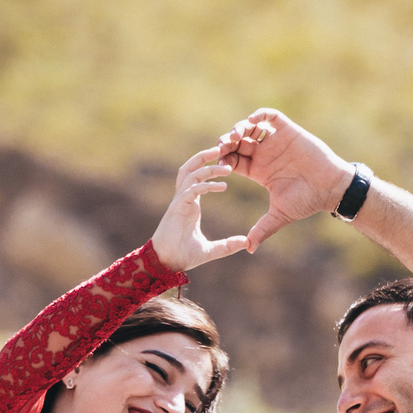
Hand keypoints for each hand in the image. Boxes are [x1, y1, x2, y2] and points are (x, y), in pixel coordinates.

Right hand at [150, 146, 251, 273]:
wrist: (166, 264)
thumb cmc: (183, 255)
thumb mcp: (211, 250)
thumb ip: (227, 245)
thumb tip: (246, 243)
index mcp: (191, 203)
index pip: (199, 178)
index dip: (211, 167)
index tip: (228, 163)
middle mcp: (184, 198)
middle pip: (191, 168)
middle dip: (205, 156)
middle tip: (224, 148)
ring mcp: (179, 201)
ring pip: (191, 174)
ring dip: (207, 167)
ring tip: (226, 165)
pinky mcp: (177, 208)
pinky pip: (191, 190)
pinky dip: (205, 185)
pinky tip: (222, 186)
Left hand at [216, 108, 352, 252]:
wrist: (330, 188)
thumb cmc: (307, 201)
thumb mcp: (280, 215)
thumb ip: (263, 229)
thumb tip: (248, 249)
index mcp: (259, 171)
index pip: (233, 160)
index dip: (223, 159)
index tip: (218, 165)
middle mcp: (265, 154)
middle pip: (238, 141)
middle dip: (227, 142)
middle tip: (221, 146)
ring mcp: (276, 141)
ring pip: (250, 127)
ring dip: (239, 127)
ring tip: (235, 135)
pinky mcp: (288, 131)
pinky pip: (270, 116)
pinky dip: (259, 115)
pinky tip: (252, 121)